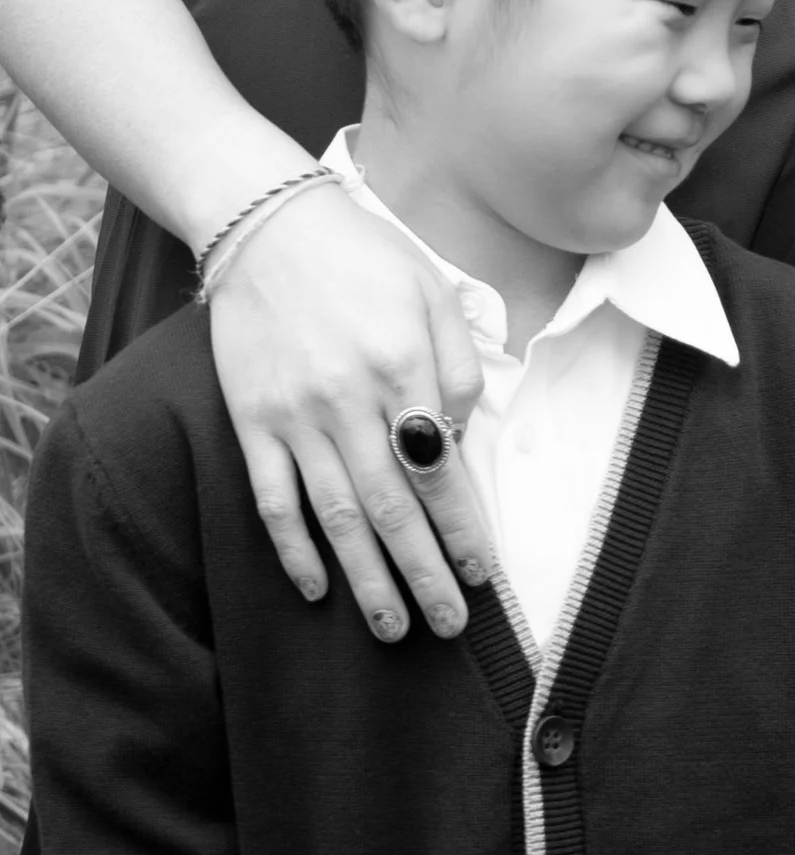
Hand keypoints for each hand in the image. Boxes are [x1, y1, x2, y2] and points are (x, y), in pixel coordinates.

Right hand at [207, 184, 491, 638]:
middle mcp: (348, 400)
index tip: (483, 574)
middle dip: (425, 574)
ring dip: (367, 579)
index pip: (440, 470)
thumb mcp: (433, 293)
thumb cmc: (365, 258)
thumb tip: (458, 440)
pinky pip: (274, 500)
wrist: (268, 227)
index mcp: (403, 367)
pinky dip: (295, 549)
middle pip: (393, 508)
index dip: (463, 528)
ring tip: (393, 628)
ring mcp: (294, 417)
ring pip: (336, 517)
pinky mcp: (251, 422)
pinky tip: (317, 588)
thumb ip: (457, 366)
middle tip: (450, 625)